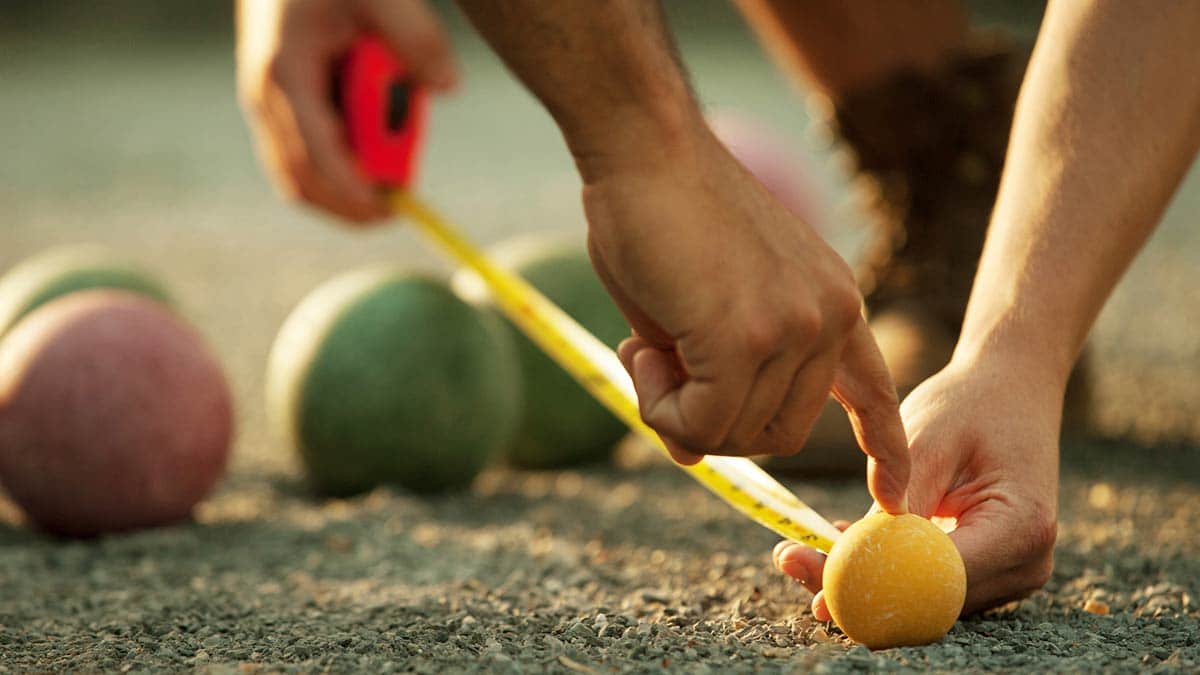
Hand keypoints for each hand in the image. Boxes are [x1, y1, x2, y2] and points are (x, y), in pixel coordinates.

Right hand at [236, 0, 456, 221]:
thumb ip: (417, 37)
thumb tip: (448, 87)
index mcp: (287, 72)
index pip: (315, 153)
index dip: (351, 190)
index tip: (389, 210)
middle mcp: (267, 96)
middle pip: (300, 179)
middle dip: (349, 203)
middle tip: (400, 209)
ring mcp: (267, 105)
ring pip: (298, 175)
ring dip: (345, 190)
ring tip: (394, 184)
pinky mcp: (277, 106)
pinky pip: (304, 156)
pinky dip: (338, 169)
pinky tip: (375, 159)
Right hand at [591, 122, 908, 512]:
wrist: (646, 149)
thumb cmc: (666, 216)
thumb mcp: (704, 311)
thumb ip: (712, 380)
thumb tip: (691, 454)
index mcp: (834, 301)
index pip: (873, 389)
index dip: (882, 445)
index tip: (894, 493)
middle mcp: (829, 317)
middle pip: (780, 435)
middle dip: (711, 423)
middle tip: (657, 371)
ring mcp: (794, 328)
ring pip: (736, 435)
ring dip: (674, 411)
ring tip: (643, 346)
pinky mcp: (746, 337)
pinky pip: (701, 425)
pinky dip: (661, 409)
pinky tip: (639, 350)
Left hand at [773, 350, 1061, 617]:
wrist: (1012, 389)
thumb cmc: (970, 404)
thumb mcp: (926, 443)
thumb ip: (895, 505)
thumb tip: (848, 560)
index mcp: (1020, 529)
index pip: (937, 580)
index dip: (871, 586)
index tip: (814, 576)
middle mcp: (1025, 564)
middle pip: (929, 601)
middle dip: (856, 587)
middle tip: (790, 560)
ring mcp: (1011, 574)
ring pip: (924, 600)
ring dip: (864, 578)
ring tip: (802, 548)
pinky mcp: (990, 572)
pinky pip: (929, 582)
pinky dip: (885, 567)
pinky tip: (840, 541)